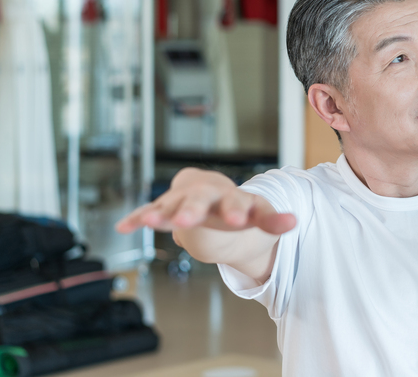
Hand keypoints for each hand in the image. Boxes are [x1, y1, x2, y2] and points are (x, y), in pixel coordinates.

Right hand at [115, 167, 296, 235]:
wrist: (212, 189)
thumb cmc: (237, 207)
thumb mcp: (258, 214)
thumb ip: (273, 220)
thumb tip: (294, 222)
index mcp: (231, 196)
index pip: (236, 201)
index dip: (236, 210)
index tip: (237, 220)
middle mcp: (205, 195)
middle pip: (199, 200)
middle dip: (193, 210)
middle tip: (188, 221)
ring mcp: (183, 200)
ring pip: (170, 205)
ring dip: (160, 213)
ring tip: (150, 221)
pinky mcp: (165, 208)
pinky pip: (149, 213)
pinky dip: (137, 218)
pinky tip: (123, 227)